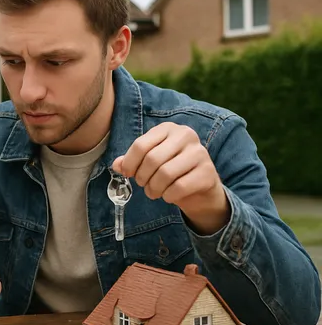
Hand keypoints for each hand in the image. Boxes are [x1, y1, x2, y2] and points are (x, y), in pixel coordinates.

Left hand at [112, 122, 229, 234]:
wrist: (200, 185)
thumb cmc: (170, 169)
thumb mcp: (150, 161)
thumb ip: (132, 161)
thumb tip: (116, 165)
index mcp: (168, 129)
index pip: (140, 145)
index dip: (129, 163)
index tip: (128, 174)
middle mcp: (186, 135)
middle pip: (152, 159)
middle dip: (142, 177)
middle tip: (143, 185)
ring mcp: (199, 153)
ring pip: (165, 174)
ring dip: (154, 189)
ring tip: (153, 192)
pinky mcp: (208, 172)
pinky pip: (179, 187)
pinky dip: (169, 196)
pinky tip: (169, 195)